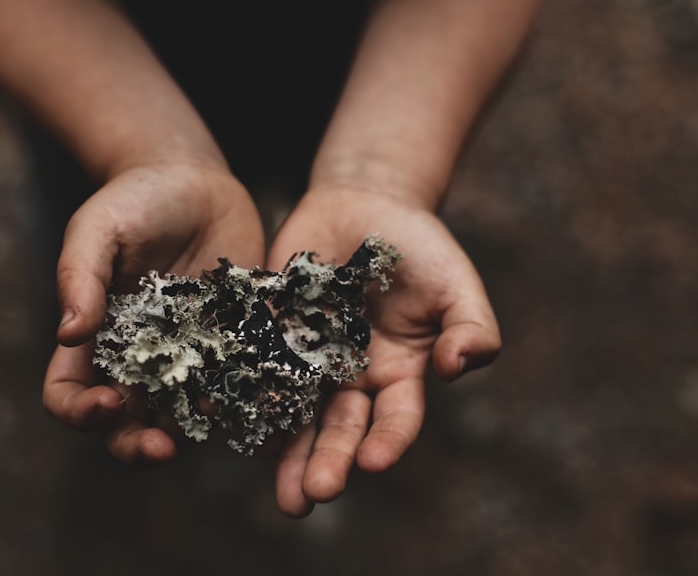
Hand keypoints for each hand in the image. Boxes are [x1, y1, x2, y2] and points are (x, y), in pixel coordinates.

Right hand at [42, 161, 264, 462]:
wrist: (196, 182)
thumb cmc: (134, 201)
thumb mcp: (98, 228)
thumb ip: (80, 276)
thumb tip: (68, 334)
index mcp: (95, 337)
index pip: (68, 393)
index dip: (79, 412)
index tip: (107, 403)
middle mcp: (138, 358)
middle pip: (124, 424)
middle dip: (137, 445)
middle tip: (163, 448)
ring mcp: (187, 357)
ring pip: (183, 416)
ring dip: (193, 429)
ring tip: (213, 418)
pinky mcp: (232, 344)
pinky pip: (236, 384)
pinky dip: (244, 397)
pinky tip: (258, 394)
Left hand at [267, 185, 500, 515]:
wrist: (366, 203)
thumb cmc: (421, 247)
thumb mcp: (456, 284)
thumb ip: (470, 327)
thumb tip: (459, 366)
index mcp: (397, 374)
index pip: (395, 418)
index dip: (387, 440)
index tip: (374, 462)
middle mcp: (350, 378)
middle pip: (339, 429)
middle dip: (327, 462)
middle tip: (312, 495)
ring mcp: (307, 359)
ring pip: (295, 415)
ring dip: (286, 454)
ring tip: (282, 495)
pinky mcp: (270, 333)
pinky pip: (254, 367)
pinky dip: (241, 396)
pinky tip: (226, 421)